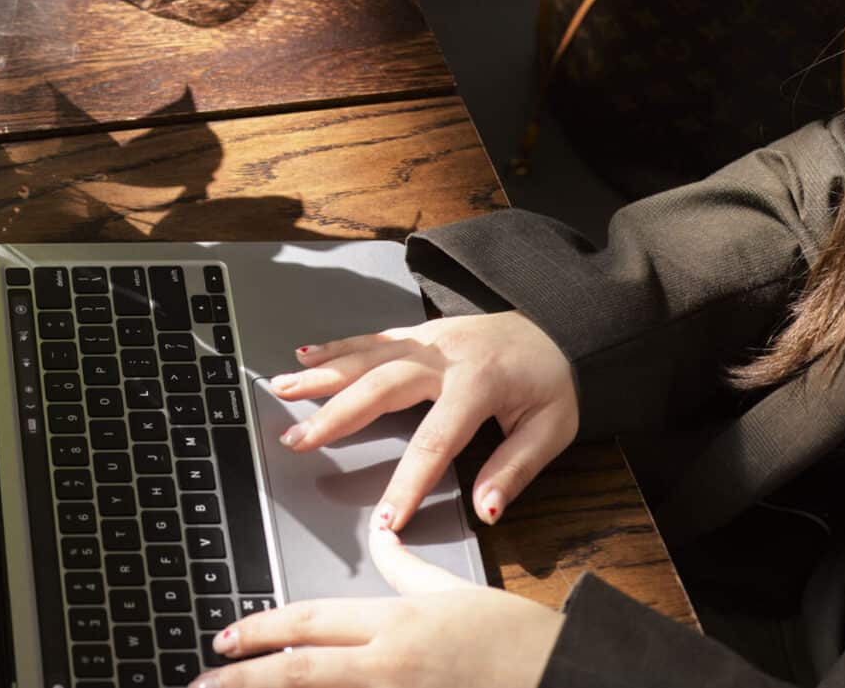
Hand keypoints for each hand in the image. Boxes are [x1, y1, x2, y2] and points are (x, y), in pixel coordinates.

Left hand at [192, 526, 564, 686]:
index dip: (262, 629)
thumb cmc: (517, 639)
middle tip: (204, 682)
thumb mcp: (455, 591)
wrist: (566, 675)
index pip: (311, 621)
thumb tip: (382, 535)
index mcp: (395, 623)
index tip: (225, 637)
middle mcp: (391, 667)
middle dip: (246, 678)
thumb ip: (407, 566)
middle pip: (303, 671)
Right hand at [270, 312, 577, 529]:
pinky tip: (307, 353)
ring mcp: (427, 340)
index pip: (433, 443)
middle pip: (378, 390)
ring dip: (320, 375)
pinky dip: (337, 346)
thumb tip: (486, 511)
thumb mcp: (552, 430)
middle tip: (297, 440)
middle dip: (333, 417)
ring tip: (281, 389)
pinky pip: (372, 339)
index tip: (383, 518)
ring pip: (365, 358)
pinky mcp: (420, 332)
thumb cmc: (555, 382)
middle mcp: (443, 358)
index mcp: (478, 386)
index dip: (406, 484)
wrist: (562, 326)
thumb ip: (514, 470)